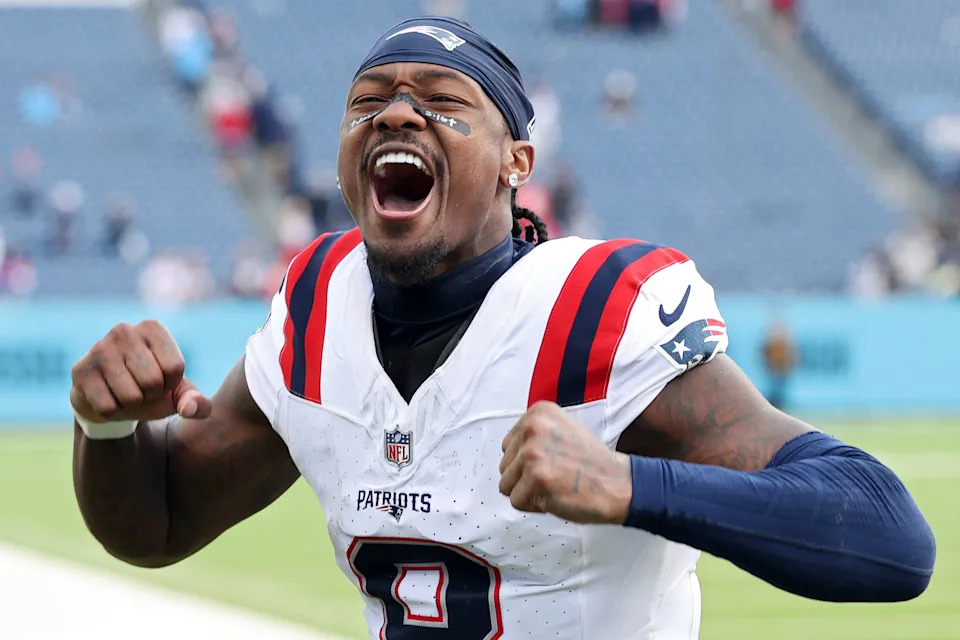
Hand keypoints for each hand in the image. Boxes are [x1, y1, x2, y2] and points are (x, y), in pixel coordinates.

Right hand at [70, 320, 211, 423]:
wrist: (108, 395)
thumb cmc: (150, 388)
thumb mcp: (177, 392)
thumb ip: (196, 402)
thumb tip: (191, 409)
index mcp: (153, 328)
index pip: (174, 367)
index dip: (170, 384)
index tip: (161, 379)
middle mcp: (125, 330)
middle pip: (153, 381)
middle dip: (151, 395)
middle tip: (141, 388)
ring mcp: (99, 348)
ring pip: (131, 396)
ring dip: (133, 404)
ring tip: (126, 392)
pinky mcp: (80, 370)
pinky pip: (108, 407)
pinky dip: (113, 411)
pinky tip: (108, 396)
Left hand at [499, 401, 632, 523]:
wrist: (617, 483)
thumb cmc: (591, 462)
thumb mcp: (563, 429)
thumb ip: (534, 435)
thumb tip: (509, 452)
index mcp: (538, 413)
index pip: (508, 446)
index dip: (527, 461)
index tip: (551, 461)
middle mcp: (533, 428)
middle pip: (504, 465)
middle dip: (525, 477)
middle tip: (555, 475)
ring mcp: (533, 453)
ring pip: (506, 484)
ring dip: (528, 492)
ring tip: (554, 485)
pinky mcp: (536, 479)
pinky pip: (517, 501)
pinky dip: (534, 505)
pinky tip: (555, 496)